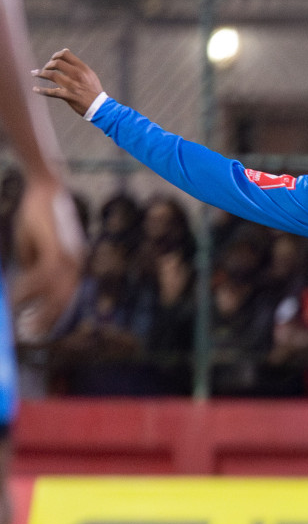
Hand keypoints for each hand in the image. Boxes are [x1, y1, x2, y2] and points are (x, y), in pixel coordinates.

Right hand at [9, 181, 82, 340]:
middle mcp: (77, 263)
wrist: (44, 188)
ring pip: (53, 293)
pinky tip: (14, 297)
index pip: (67, 298)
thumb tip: (25, 288)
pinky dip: (27, 290)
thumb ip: (33, 267)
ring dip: (34, 308)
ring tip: (18, 320)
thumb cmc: (37, 217)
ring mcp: (70, 257)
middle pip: (64, 301)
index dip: (54, 316)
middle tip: (29, 335)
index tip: (39, 330)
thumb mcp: (35, 248)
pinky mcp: (59, 249)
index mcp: (74, 264)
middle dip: (47, 320)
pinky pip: (42, 277)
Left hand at [32, 48, 103, 116]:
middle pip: (57, 63)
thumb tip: (65, 50)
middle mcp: (77, 75)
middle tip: (46, 68)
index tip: (52, 59)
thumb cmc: (93, 90)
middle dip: (48, 64)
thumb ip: (77, 64)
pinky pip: (51, 92)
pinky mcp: (68, 96)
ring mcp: (72, 86)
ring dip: (40, 73)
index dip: (56, 55)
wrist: (100, 107)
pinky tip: (35, 89)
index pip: (65, 54)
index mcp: (83, 68)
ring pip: (51, 75)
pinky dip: (41, 90)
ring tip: (35, 73)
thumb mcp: (89, 74)